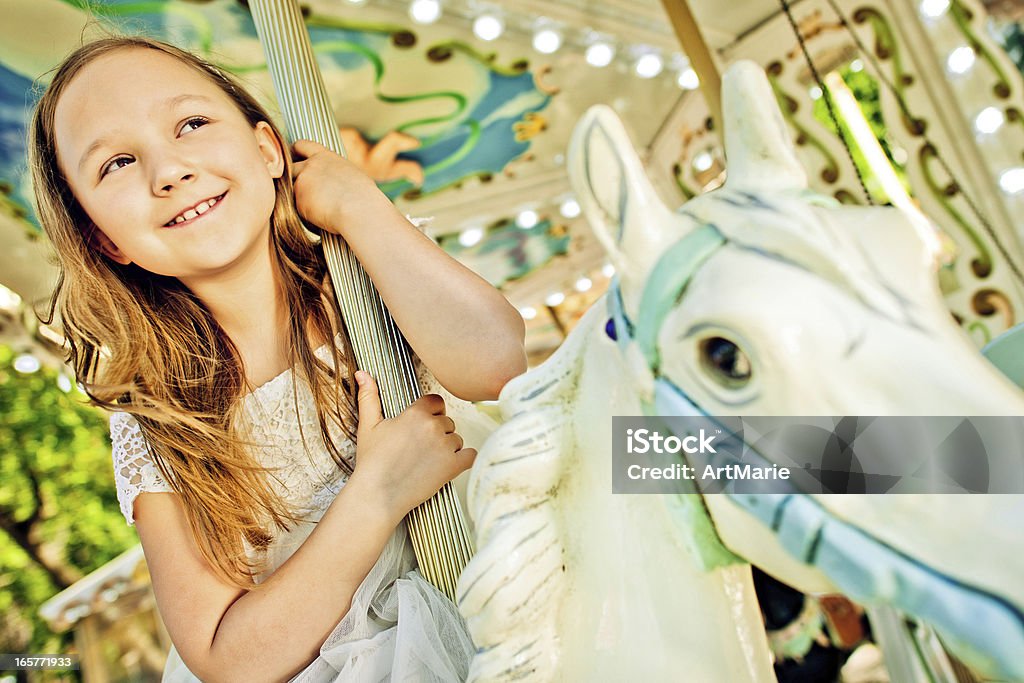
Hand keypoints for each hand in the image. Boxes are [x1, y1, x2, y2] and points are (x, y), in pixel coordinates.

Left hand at [290, 139, 393, 233]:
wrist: (359, 211)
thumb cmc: (364, 196)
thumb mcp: (352, 174)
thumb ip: (336, 173)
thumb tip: (335, 181)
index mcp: (325, 157)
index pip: (301, 145)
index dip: (297, 153)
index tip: (298, 161)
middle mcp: (310, 166)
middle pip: (291, 167)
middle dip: (294, 177)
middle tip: (303, 189)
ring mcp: (302, 183)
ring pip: (293, 189)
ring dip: (301, 197)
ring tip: (319, 208)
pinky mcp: (299, 202)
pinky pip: (297, 208)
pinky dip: (306, 213)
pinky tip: (321, 218)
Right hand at [348, 370, 475, 521]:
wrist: (378, 494)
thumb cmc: (372, 462)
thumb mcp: (368, 426)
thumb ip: (369, 397)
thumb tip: (362, 373)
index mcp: (415, 413)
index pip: (436, 402)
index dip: (431, 412)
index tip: (423, 425)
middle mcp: (433, 426)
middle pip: (447, 421)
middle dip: (438, 432)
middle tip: (420, 448)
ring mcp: (445, 446)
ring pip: (457, 439)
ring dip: (448, 448)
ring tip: (428, 461)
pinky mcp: (453, 466)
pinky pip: (470, 455)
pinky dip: (464, 459)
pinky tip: (452, 464)